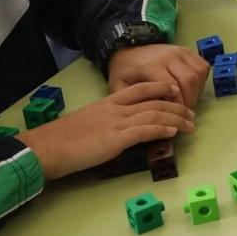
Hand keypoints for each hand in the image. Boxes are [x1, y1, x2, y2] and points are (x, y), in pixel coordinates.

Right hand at [16, 81, 194, 180]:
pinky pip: (144, 131)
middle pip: (154, 101)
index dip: (160, 88)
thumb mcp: (86, 123)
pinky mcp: (115, 139)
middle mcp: (115, 109)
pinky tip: (173, 132)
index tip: (175, 91)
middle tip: (191, 113)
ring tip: (190, 125)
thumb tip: (119, 131)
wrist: (45, 147)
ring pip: (154, 115)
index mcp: (107, 103)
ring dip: (176, 119)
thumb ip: (105, 122)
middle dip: (176, 106)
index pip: (140, 89)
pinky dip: (162, 130)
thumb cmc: (60, 139)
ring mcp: (116, 123)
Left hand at [107, 42, 208, 108]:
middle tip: (184, 114)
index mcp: (150, 65)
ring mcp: (179, 51)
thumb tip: (150, 119)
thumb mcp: (120, 87)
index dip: (176, 104)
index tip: (174, 117)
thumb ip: (134, 102)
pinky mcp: (187, 51)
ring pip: (198, 73)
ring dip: (197, 91)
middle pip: (189, 79)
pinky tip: (192, 90)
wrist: (128, 49)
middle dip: (189, 100)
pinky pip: (203, 66)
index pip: (171, 86)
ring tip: (188, 103)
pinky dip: (202, 81)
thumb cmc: (125, 72)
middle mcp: (168, 56)